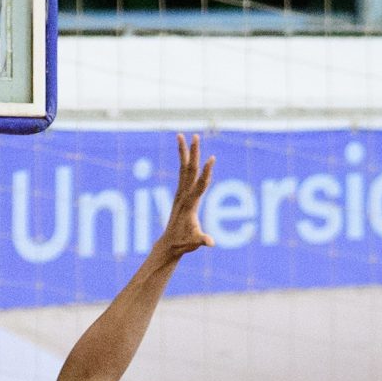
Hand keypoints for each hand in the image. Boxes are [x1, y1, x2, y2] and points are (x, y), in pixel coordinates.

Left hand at [152, 134, 214, 260]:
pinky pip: (183, 174)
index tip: (212, 158)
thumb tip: (211, 243)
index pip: (200, 185)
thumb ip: (202, 240)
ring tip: (182, 135)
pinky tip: (186, 153)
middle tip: (195, 136)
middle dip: (193, 153)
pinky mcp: (180, 194)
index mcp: (190, 204)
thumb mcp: (194, 243)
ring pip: (183, 168)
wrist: (169, 244)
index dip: (207, 172)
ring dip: (184, 151)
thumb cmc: (183, 243)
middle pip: (190, 169)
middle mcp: (184, 195)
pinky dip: (184, 161)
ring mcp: (180, 193)